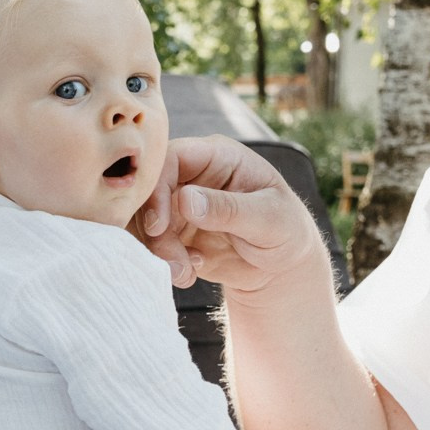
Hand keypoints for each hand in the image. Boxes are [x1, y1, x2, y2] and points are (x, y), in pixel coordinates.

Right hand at [133, 136, 326, 297]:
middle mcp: (191, 175)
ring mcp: (177, 204)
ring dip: (156, 251)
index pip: (171, 157)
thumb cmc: (286, 232)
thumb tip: (186, 200)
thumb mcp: (269, 219)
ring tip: (185, 273)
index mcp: (217, 156)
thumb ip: (230, 208)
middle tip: (173, 261)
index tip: (158, 226)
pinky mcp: (171, 232)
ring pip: (142, 220)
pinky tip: (188, 273)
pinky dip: (161, 262)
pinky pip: (148, 243)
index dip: (156, 187)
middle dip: (153, 230)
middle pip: (148, 190)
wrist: (280, 269)